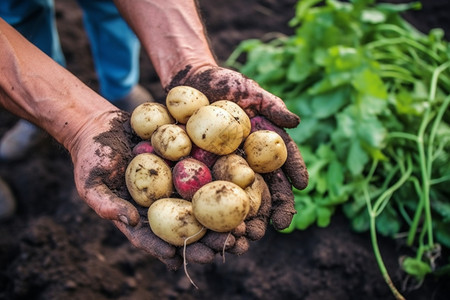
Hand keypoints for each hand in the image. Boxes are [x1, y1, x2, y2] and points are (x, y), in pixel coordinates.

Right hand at [67, 109, 245, 269]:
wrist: (102, 126)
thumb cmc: (91, 158)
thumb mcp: (91, 184)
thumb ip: (106, 206)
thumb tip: (131, 222)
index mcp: (139, 215)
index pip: (154, 238)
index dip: (166, 250)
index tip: (180, 260)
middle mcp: (161, 203)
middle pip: (186, 226)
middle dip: (206, 240)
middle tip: (225, 248)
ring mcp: (174, 184)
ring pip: (201, 204)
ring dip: (222, 218)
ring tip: (240, 228)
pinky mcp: (184, 163)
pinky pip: (204, 173)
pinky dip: (221, 184)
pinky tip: (240, 190)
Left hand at [167, 64, 308, 230]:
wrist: (188, 81)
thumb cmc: (223, 83)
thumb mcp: (249, 90)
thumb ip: (271, 105)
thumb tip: (295, 122)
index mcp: (264, 142)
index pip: (284, 159)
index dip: (295, 172)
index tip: (303, 186)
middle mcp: (248, 159)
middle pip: (266, 186)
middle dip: (275, 207)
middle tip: (280, 225)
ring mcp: (225, 166)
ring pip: (240, 196)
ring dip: (247, 217)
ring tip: (250, 235)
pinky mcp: (202, 169)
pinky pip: (210, 190)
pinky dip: (215, 208)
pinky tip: (218, 225)